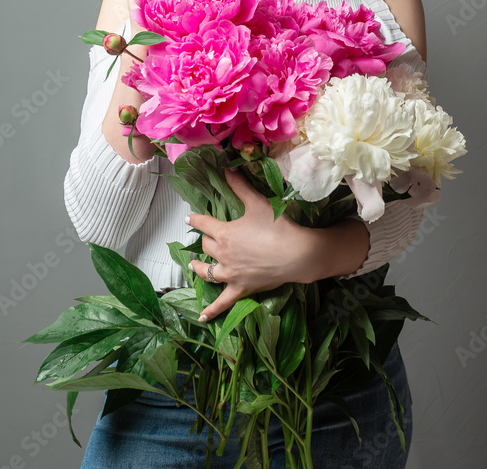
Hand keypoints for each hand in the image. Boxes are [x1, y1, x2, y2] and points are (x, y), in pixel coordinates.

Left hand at [186, 168, 320, 321]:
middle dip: (204, 240)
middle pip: (206, 246)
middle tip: (204, 236)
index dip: (196, 219)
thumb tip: (226, 168)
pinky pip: (222, 302)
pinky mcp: (240, 288)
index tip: (190, 217)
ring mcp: (230, 274)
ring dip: (199, 267)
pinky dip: (211, 310)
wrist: (296, 254)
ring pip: (207, 271)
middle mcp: (222, 254)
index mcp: (224, 233)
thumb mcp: (257, 202)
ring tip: (193, 265)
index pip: (203, 224)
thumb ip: (240, 185)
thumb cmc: (277, 226)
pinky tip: (201, 317)